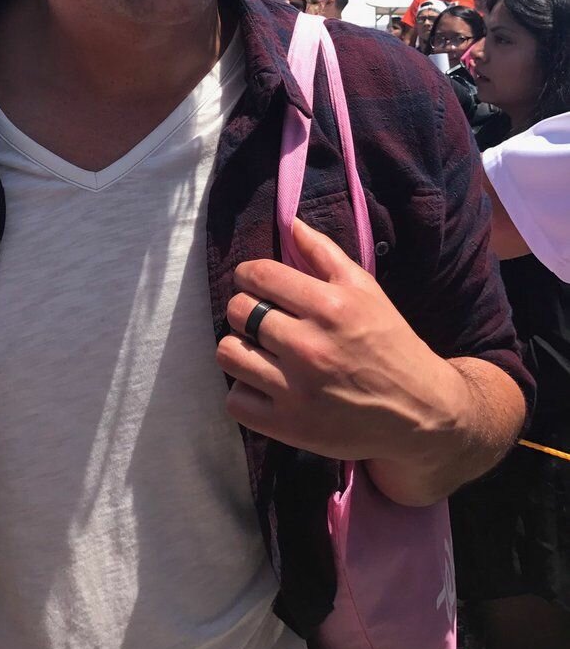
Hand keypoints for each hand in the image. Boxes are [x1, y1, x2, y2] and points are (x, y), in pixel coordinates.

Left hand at [217, 218, 465, 469]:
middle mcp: (310, 346)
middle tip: (264, 321)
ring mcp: (297, 390)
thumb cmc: (390, 342)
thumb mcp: (365, 290)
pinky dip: (247, 392)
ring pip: (228, 353)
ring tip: (262, 353)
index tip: (256, 284)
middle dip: (247, 311)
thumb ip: (324, 252)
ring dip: (241, 350)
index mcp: (330, 307)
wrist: (421, 412)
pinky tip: (269, 386)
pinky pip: (235, 400)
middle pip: (237, 312)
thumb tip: (289, 221)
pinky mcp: (289, 427)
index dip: (249, 275)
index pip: (258, 275)